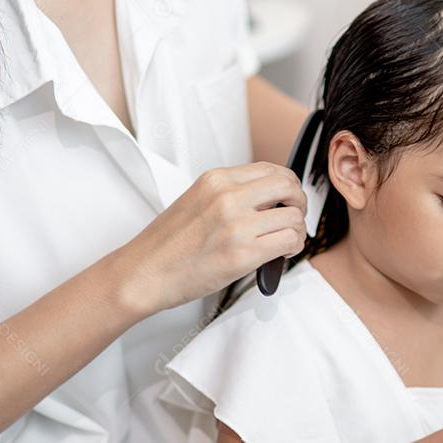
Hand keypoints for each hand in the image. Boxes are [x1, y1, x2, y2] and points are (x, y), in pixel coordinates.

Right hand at [121, 162, 306, 312]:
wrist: (143, 273)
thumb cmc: (165, 246)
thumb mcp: (196, 201)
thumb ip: (229, 195)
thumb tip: (265, 201)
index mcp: (215, 180)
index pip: (270, 169)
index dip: (287, 185)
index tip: (286, 199)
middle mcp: (227, 196)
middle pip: (288, 184)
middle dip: (299, 202)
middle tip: (293, 217)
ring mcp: (236, 225)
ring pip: (293, 217)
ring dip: (297, 230)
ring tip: (285, 242)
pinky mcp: (242, 254)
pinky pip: (289, 241)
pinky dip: (292, 248)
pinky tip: (280, 255)